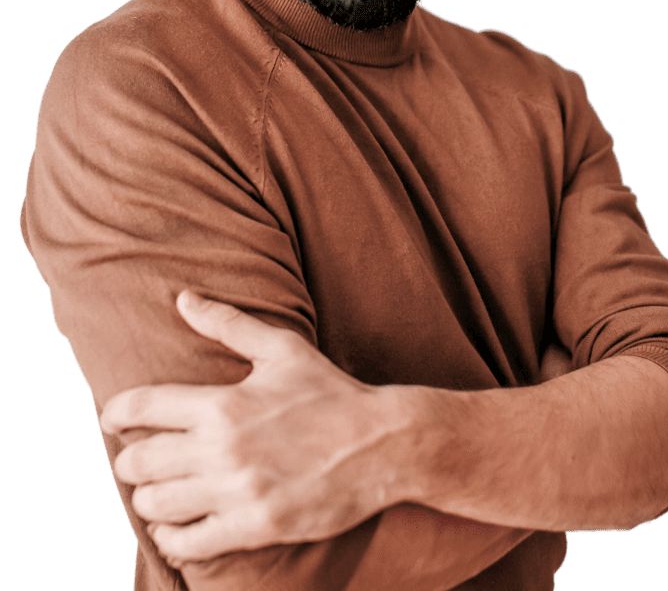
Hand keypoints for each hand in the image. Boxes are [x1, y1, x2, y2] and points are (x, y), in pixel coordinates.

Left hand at [100, 292, 406, 563]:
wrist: (381, 443)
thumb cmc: (330, 392)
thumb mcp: (282, 349)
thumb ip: (228, 323)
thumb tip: (184, 299)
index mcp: (223, 402)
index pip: (142, 406)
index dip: (116, 411)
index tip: (112, 417)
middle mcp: (223, 449)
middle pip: (140, 461)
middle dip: (131, 458)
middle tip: (141, 456)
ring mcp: (238, 491)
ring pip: (157, 504)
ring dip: (151, 498)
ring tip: (159, 490)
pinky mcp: (255, 526)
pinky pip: (191, 543)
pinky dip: (173, 538)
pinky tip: (176, 528)